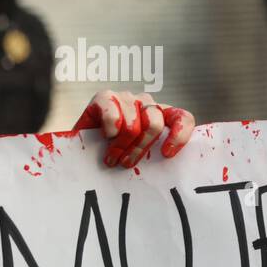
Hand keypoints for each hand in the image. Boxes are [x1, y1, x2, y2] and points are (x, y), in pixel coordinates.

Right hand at [72, 90, 195, 167]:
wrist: (82, 147)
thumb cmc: (116, 153)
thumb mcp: (141, 155)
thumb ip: (156, 155)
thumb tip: (170, 169)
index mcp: (162, 116)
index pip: (183, 118)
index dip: (180, 135)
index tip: (166, 154)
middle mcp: (146, 103)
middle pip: (155, 124)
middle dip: (140, 148)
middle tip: (127, 164)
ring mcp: (126, 98)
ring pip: (132, 125)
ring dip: (121, 145)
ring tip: (112, 158)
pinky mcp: (104, 97)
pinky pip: (112, 114)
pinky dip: (110, 130)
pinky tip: (106, 138)